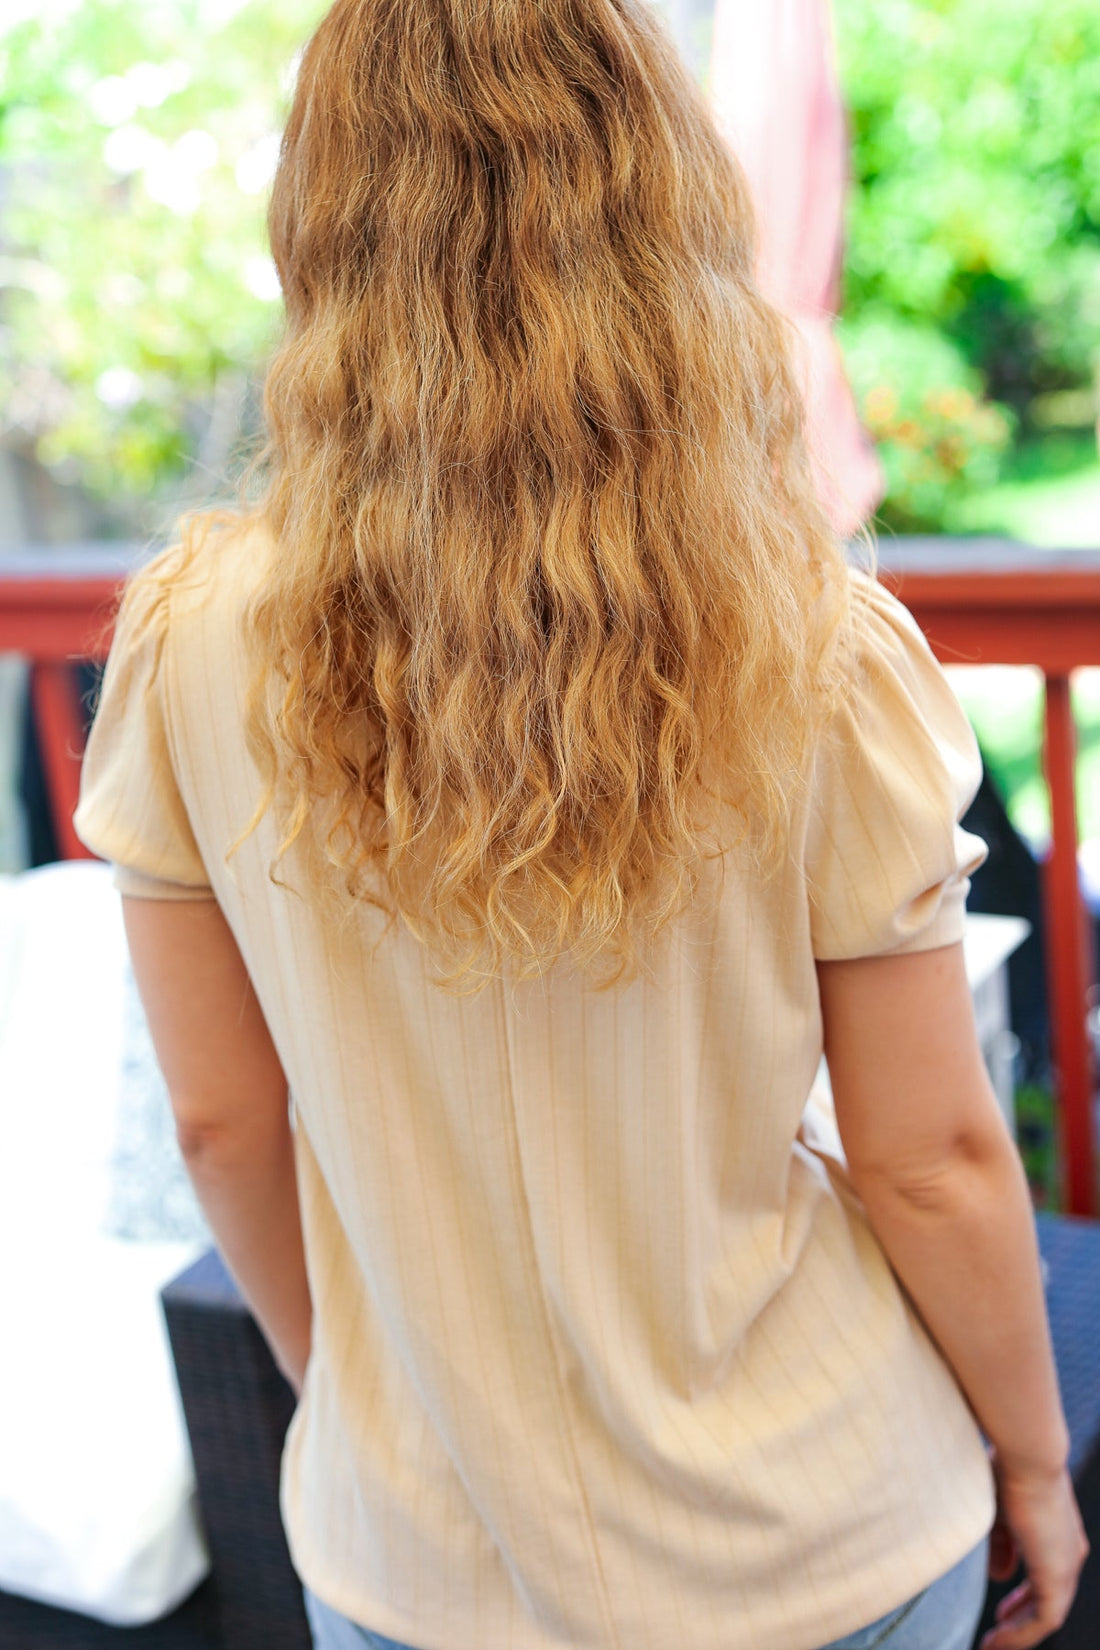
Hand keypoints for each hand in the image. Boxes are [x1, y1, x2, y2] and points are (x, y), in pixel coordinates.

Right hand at [979, 1452, 1088, 1648]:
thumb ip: (1001, 1546)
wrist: (1028, 1457)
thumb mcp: (999, 1512)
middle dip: (1021, 1620)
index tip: (1000, 1610)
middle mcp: (1068, 1553)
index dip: (1022, 1598)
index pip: (1045, 1577)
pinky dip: (1022, 1634)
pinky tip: (999, 1639)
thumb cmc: (1008, 1471)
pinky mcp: (1058, 1576)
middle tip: (997, 1635)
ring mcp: (1066, 1566)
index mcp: (1057, 1535)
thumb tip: (1000, 1577)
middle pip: (1049, 1600)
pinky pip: (1044, 1620)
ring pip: (1048, 1614)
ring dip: (1019, 1633)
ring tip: (994, 1645)